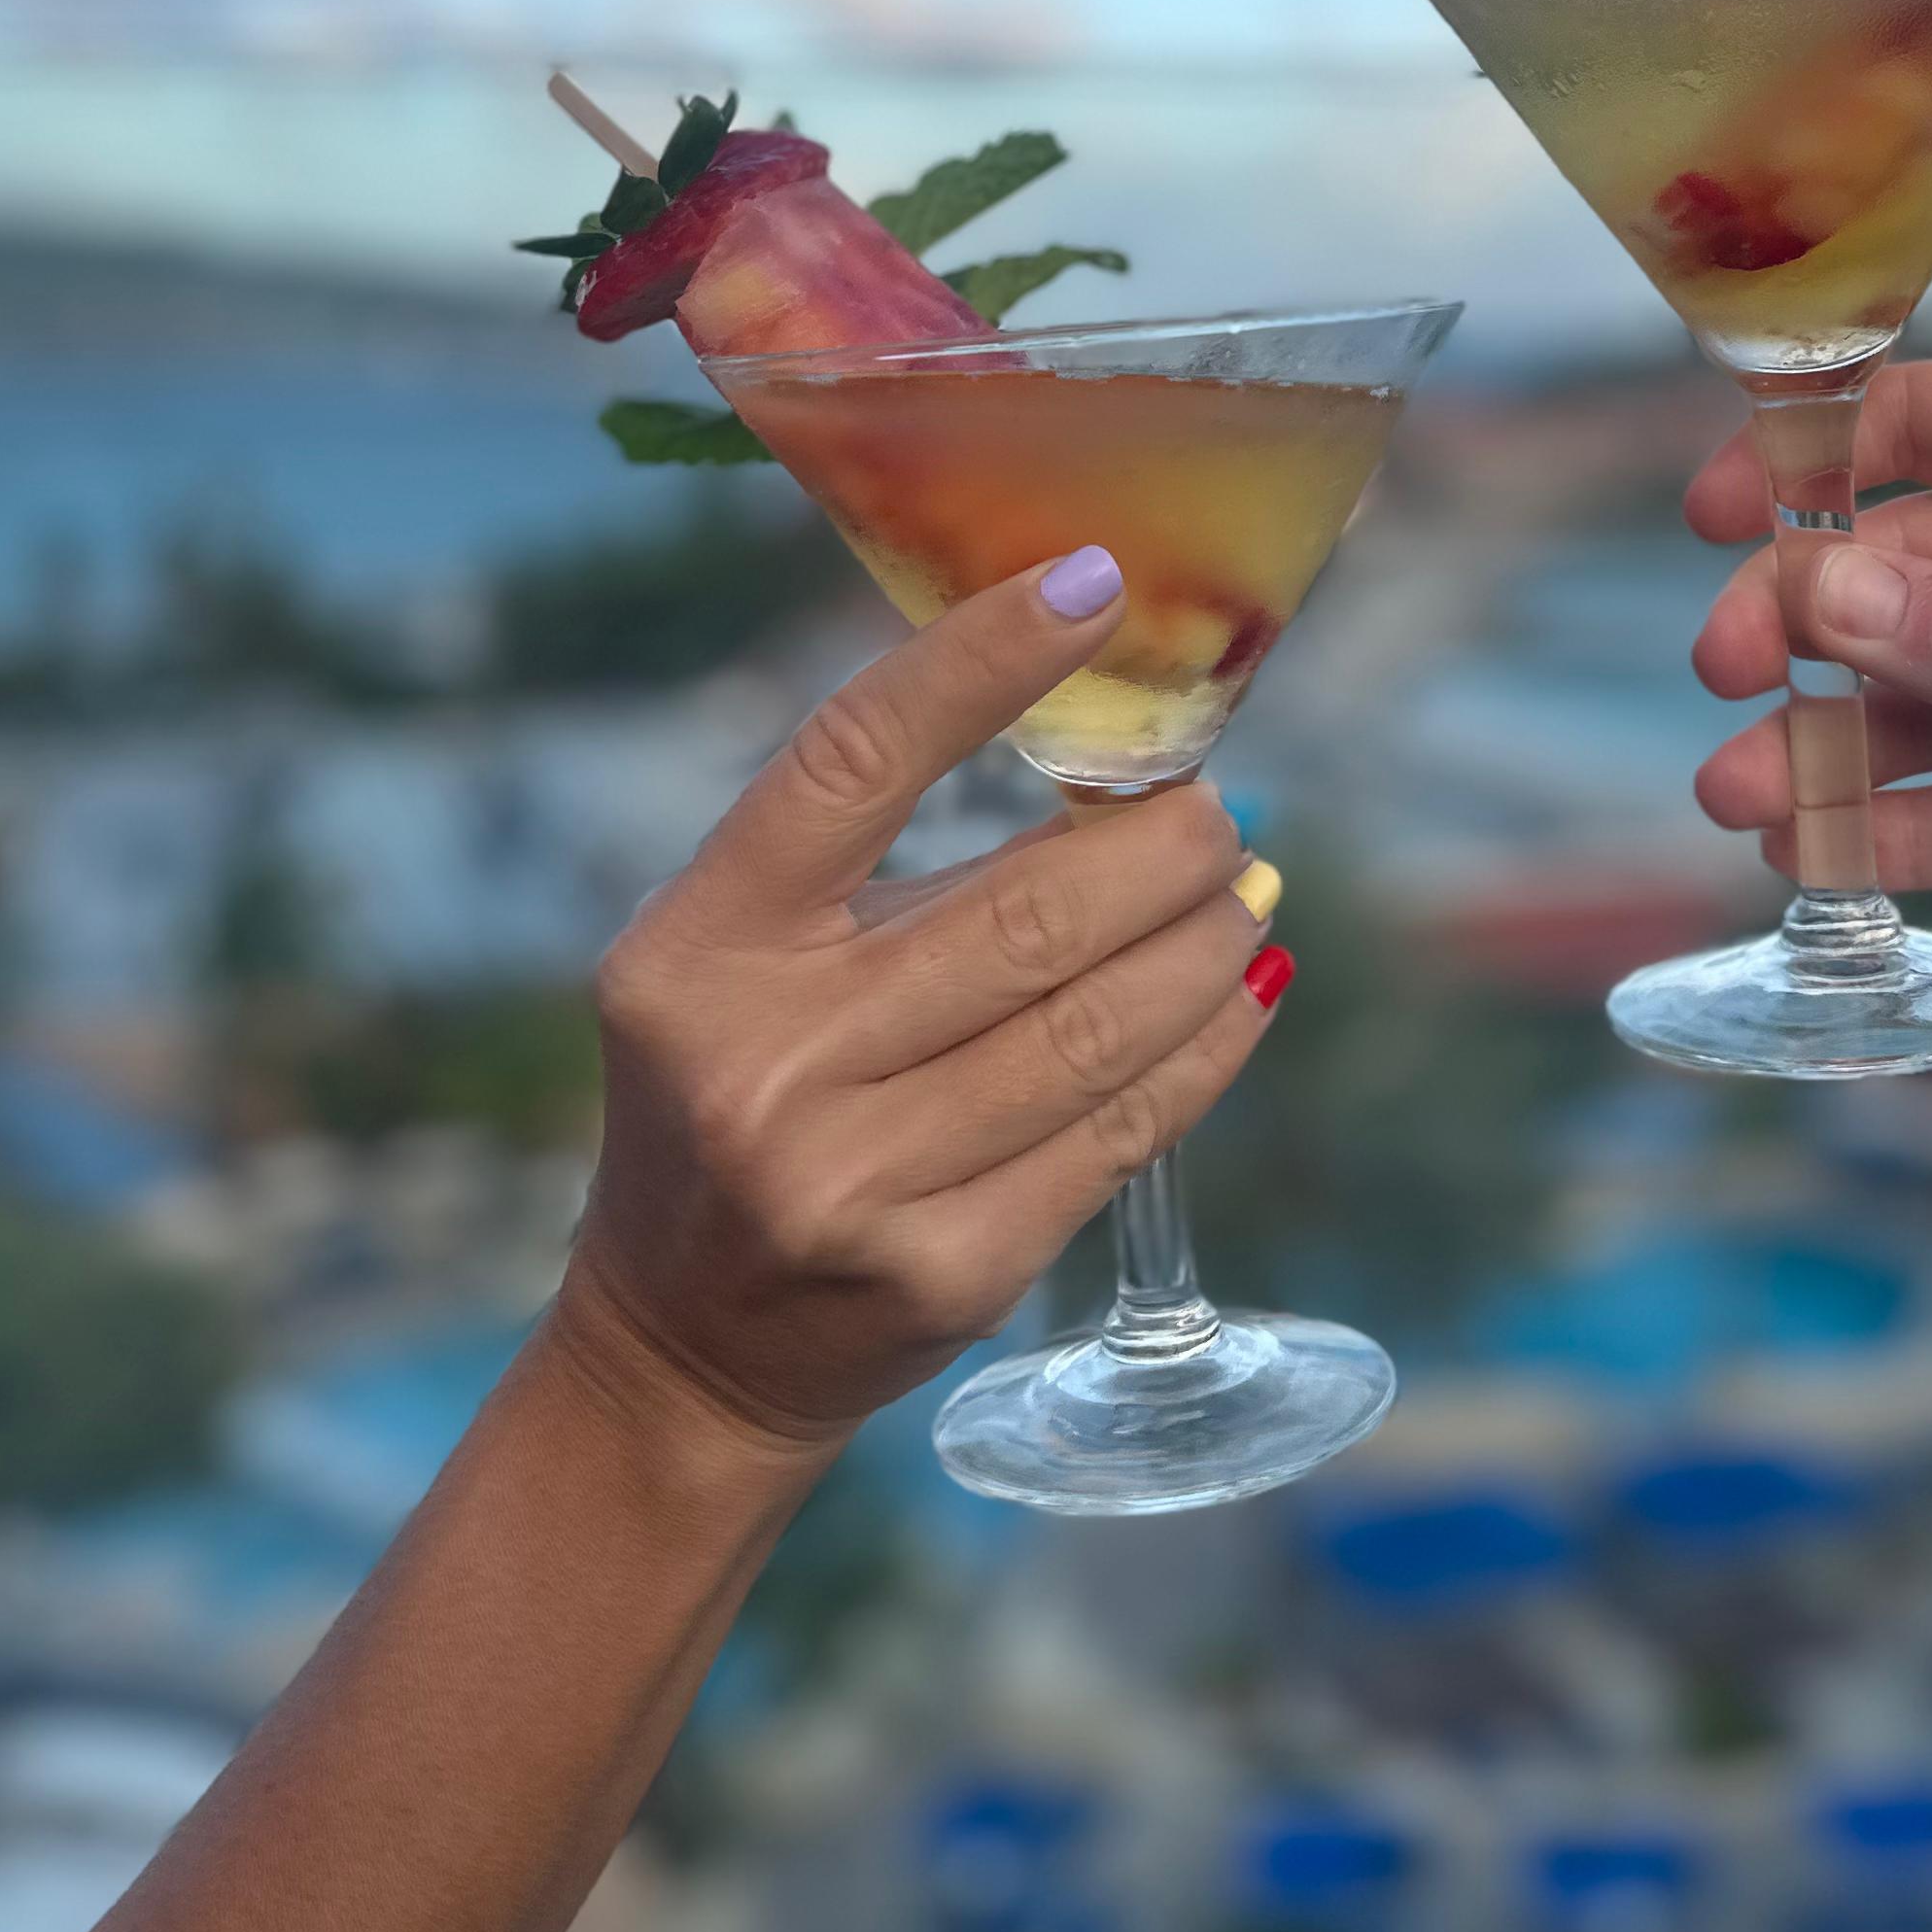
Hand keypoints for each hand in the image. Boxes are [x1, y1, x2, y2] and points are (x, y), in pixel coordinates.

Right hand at [551, 558, 1281, 1456]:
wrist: (683, 1348)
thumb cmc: (734, 1102)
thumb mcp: (734, 970)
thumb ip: (871, 870)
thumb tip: (1106, 767)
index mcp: (697, 953)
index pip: (850, 766)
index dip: (979, 664)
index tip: (1092, 584)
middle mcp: (764, 1066)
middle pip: (1022, 914)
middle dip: (1159, 846)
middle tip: (1221, 810)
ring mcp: (855, 1182)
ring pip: (1095, 1028)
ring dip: (1204, 944)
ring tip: (1247, 893)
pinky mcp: (950, 1272)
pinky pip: (1121, 1134)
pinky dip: (1204, 1052)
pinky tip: (1242, 998)